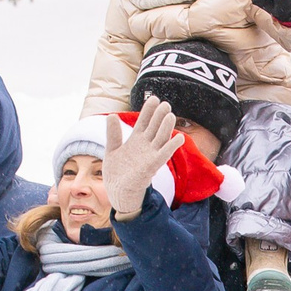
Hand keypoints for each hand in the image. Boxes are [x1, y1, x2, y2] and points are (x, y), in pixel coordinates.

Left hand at [104, 96, 183, 219]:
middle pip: (154, 127)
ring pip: (161, 138)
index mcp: (135, 140)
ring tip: (171, 115)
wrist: (118, 192)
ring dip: (166, 127)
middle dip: (159, 115)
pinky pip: (164, 154)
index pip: (144, 121)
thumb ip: (113, 134)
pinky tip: (179, 137)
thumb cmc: (116, 172)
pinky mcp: (152, 166)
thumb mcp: (112, 149)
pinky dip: (171, 146)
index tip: (154, 99)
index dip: (149, 110)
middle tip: (165, 104)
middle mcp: (145, 145)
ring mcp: (150, 155)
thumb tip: (111, 115)